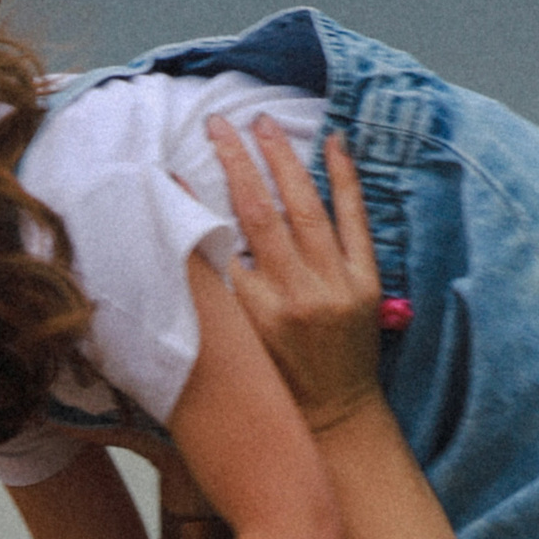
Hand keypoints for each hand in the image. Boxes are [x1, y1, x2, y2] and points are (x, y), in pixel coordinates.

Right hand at [206, 119, 385, 432]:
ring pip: (305, 208)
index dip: (194, 202)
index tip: (173, 168)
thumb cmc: (277, 384)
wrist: (336, 414)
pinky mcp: (365, 281)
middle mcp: (294, 295)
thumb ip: (217, 298)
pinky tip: (333, 144)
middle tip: (220, 123)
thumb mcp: (237, 346)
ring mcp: (335, 285)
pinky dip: (344, 180)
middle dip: (237, 162)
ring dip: (283, 160)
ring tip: (265, 123)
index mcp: (254, 314)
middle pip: (259, 213)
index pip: (218, 244)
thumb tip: (190, 243)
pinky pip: (354, 220)